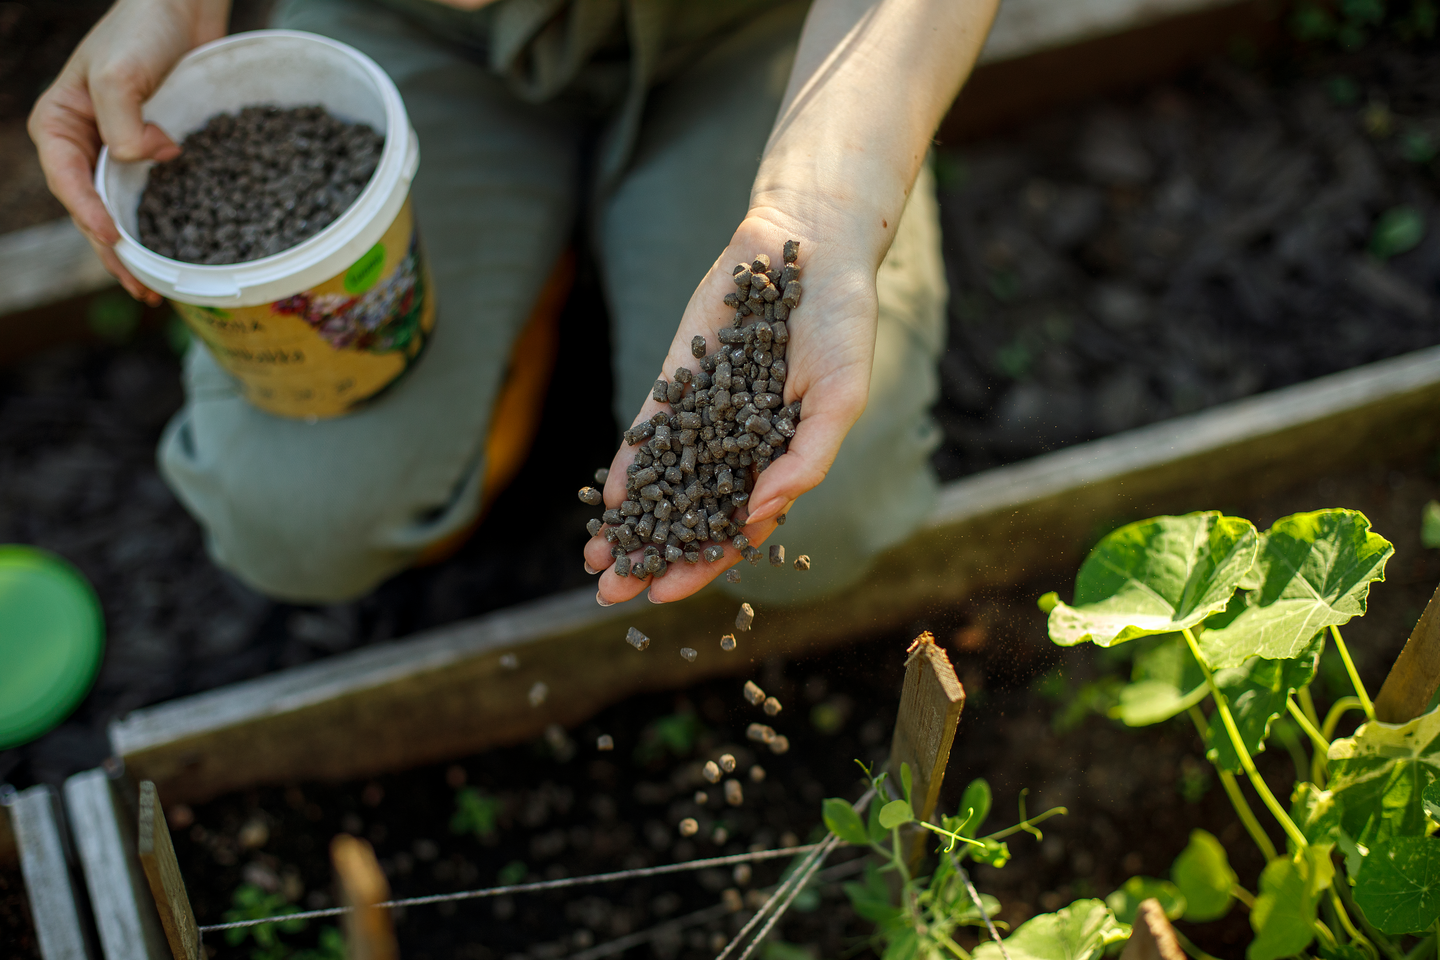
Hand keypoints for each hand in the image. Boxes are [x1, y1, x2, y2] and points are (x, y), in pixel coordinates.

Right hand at [28, 0, 229, 304]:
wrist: (180, 7)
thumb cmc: (141, 29)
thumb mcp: (120, 72)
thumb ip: (122, 121)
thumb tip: (142, 160)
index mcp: (58, 124)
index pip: (68, 180)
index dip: (89, 214)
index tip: (113, 240)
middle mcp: (81, 143)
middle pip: (91, 208)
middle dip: (112, 251)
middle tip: (141, 287)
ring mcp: (114, 150)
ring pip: (118, 210)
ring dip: (135, 250)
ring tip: (155, 288)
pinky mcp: (148, 152)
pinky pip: (148, 196)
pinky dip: (158, 224)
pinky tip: (174, 254)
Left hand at [584, 211, 878, 603]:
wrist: (807, 246)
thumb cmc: (841, 326)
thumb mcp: (840, 399)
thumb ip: (804, 460)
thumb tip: (755, 515)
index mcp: (783, 461)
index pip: (737, 528)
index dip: (703, 562)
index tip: (664, 594)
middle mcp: (741, 446)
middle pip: (692, 514)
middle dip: (653, 554)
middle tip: (611, 591)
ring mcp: (708, 414)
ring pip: (664, 480)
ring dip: (632, 521)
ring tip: (594, 558)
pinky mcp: (681, 378)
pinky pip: (651, 431)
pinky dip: (629, 465)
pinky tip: (606, 497)